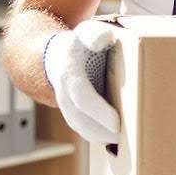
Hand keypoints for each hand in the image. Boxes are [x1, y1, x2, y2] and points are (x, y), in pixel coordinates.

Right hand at [43, 20, 120, 145]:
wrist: (54, 54)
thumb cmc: (78, 43)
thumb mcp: (86, 32)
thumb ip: (95, 34)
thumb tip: (104, 38)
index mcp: (69, 72)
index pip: (82, 96)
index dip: (98, 111)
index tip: (117, 122)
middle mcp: (64, 91)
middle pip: (78, 117)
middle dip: (98, 130)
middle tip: (121, 138)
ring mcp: (64, 102)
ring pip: (77, 124)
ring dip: (96, 135)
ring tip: (118, 142)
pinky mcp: (69, 109)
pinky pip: (79, 124)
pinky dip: (93, 133)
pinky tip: (109, 138)